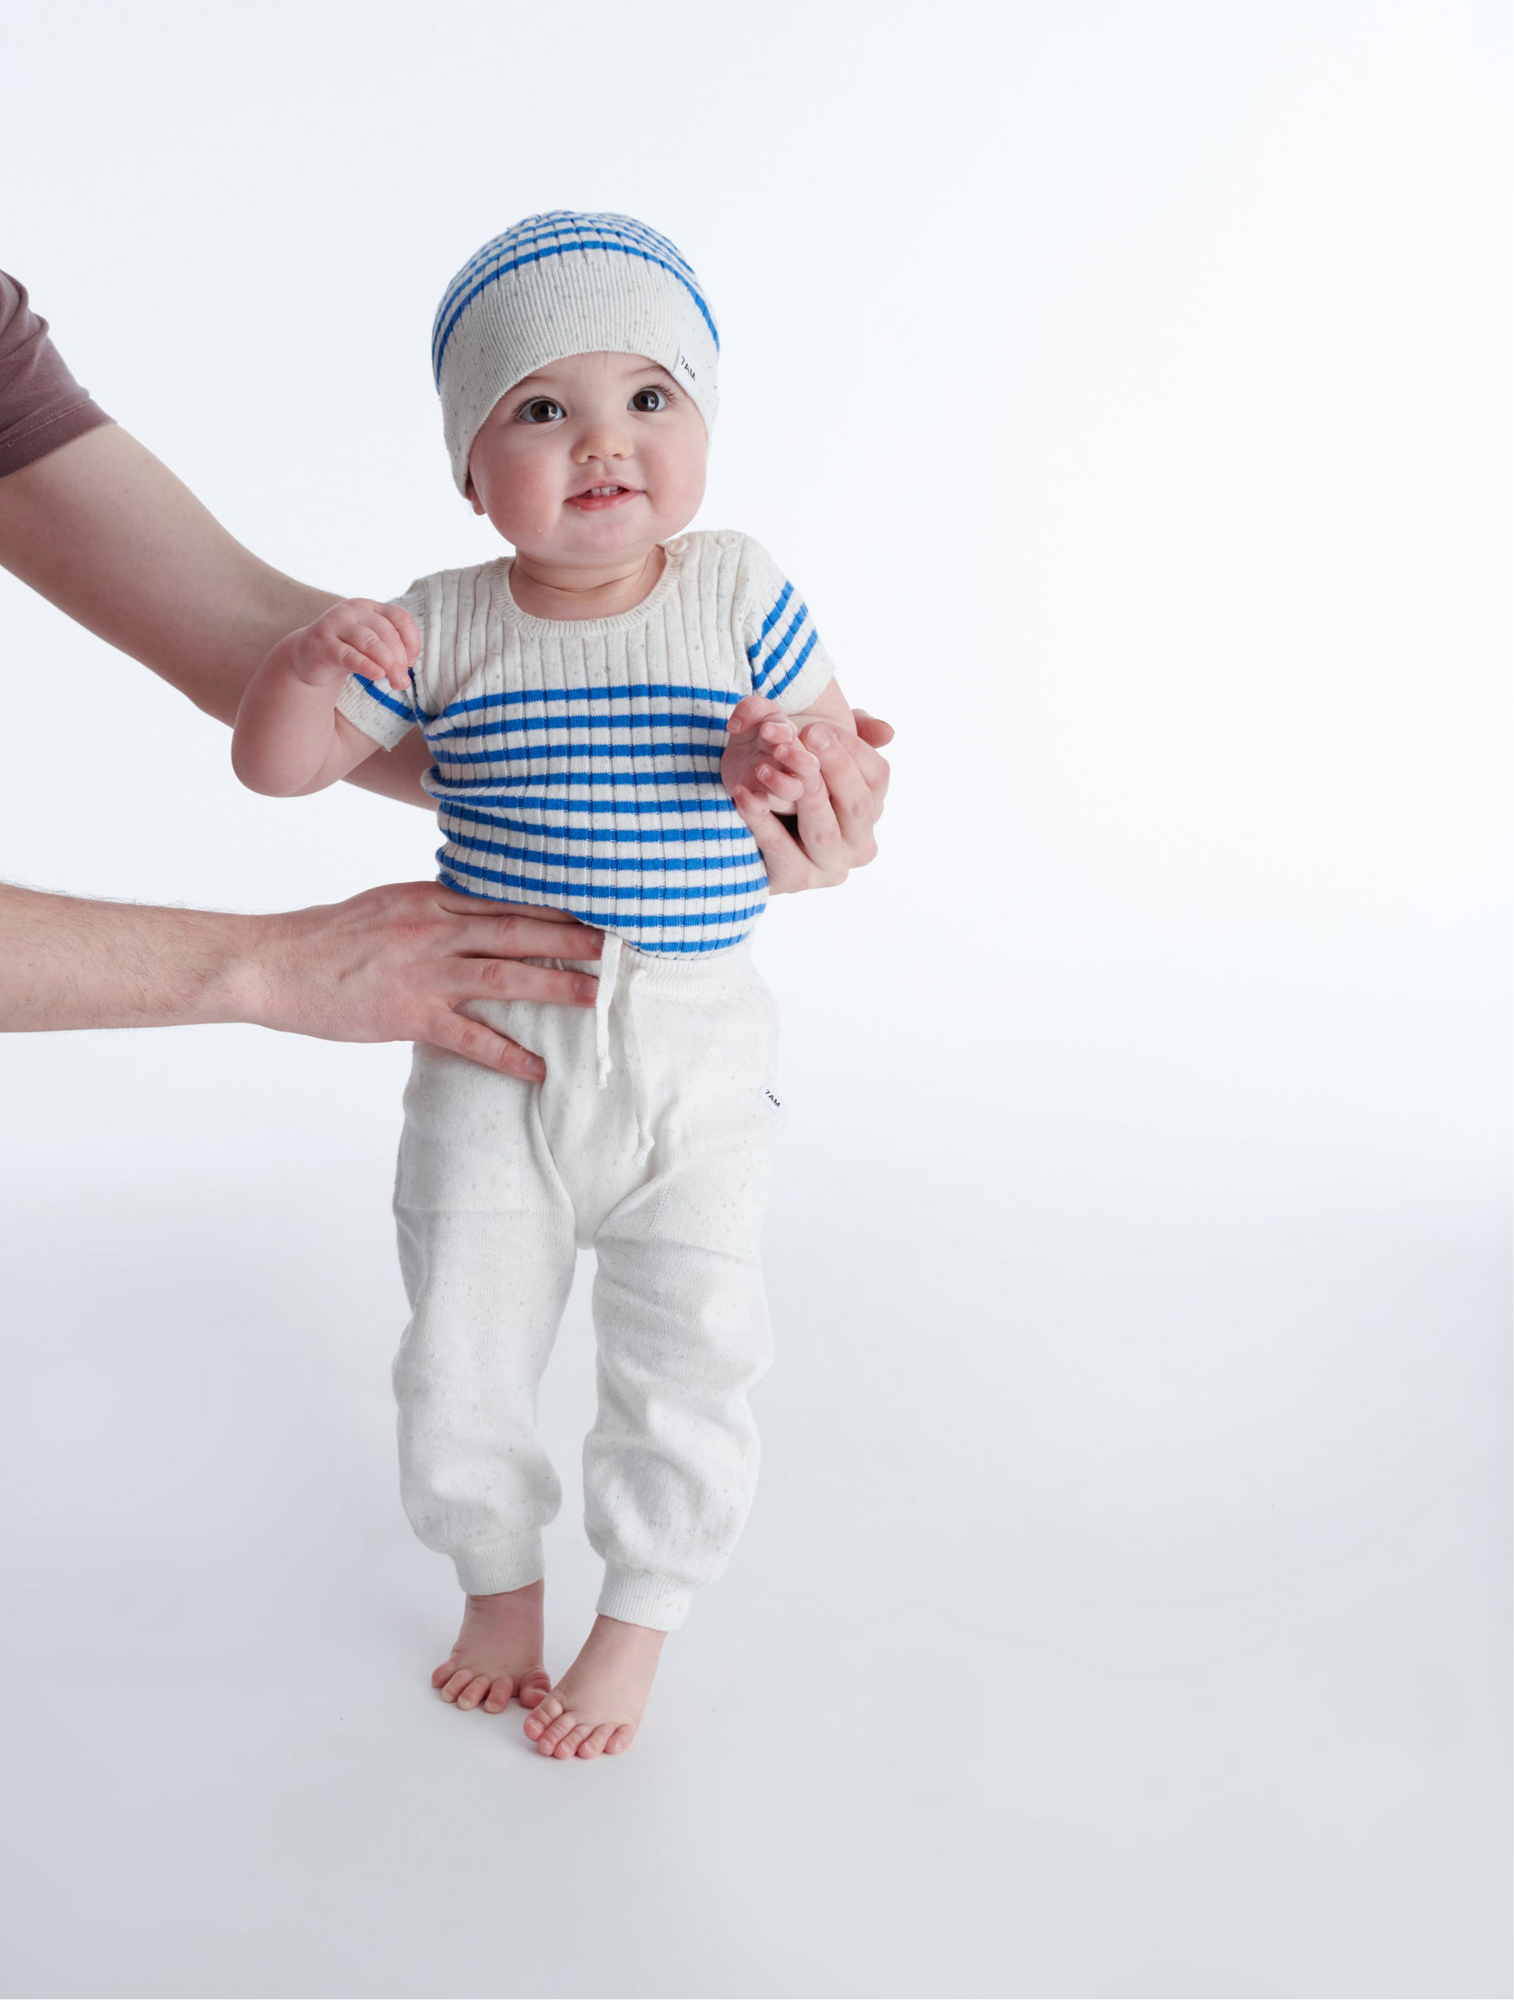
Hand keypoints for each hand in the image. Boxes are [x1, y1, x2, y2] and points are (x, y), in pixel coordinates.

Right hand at [244, 883, 600, 1077]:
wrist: (274, 963)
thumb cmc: (327, 938)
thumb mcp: (386, 906)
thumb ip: (434, 909)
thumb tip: (478, 916)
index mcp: (427, 897)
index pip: (503, 899)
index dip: (552, 905)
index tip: (591, 909)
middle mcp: (432, 928)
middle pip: (516, 930)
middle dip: (570, 939)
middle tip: (614, 947)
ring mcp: (423, 972)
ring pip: (504, 975)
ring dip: (555, 986)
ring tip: (596, 997)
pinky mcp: (409, 1014)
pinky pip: (470, 1037)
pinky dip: (507, 1054)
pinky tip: (538, 1069)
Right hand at [273, 597, 419, 692]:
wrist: (307, 656)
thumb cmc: (346, 649)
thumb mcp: (370, 643)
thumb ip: (389, 648)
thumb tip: (408, 666)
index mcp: (368, 607)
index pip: (399, 617)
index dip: (412, 640)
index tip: (412, 662)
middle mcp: (352, 611)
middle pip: (386, 632)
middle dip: (400, 659)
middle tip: (404, 681)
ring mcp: (335, 625)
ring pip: (370, 642)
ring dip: (389, 664)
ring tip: (398, 683)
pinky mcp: (323, 645)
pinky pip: (349, 655)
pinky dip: (366, 665)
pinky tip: (378, 675)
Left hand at [722, 695, 821, 810]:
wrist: (740, 755)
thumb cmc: (755, 731)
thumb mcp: (755, 713)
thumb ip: (751, 709)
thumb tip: (737, 724)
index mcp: (794, 742)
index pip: (803, 741)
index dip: (785, 735)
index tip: (765, 729)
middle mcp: (791, 765)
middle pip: (809, 769)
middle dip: (797, 759)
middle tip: (778, 749)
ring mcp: (777, 784)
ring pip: (792, 791)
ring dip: (778, 781)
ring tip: (759, 769)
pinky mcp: (759, 799)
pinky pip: (761, 808)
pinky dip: (750, 803)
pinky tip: (737, 790)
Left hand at [731, 708, 891, 891]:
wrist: (750, 829)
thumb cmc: (791, 780)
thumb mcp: (822, 751)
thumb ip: (856, 733)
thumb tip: (887, 733)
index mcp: (872, 813)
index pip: (878, 777)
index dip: (851, 749)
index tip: (817, 728)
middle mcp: (860, 846)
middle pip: (857, 805)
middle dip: (833, 767)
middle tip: (803, 736)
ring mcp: (831, 869)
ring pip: (824, 831)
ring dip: (799, 795)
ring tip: (768, 766)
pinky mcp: (794, 881)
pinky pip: (780, 850)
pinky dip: (761, 822)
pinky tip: (744, 795)